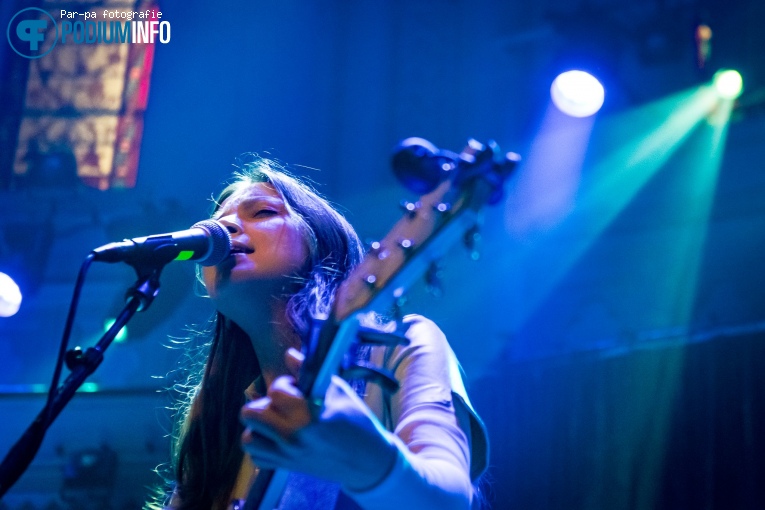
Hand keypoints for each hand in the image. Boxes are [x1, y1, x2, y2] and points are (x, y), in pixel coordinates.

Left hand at [240, 348, 398, 490]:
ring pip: (248, 437)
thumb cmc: (357, 421)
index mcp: (307, 416)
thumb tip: (289, 355)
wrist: (368, 460)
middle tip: (284, 404)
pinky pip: (256, 457)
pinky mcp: (286, 468)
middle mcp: (292, 437)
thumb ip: (309, 372)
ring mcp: (287, 455)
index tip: (297, 387)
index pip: (275, 391)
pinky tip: (278, 438)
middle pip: (251, 413)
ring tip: (278, 422)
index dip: (285, 384)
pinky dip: (263, 447)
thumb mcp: (338, 391)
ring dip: (259, 427)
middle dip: (265, 403)